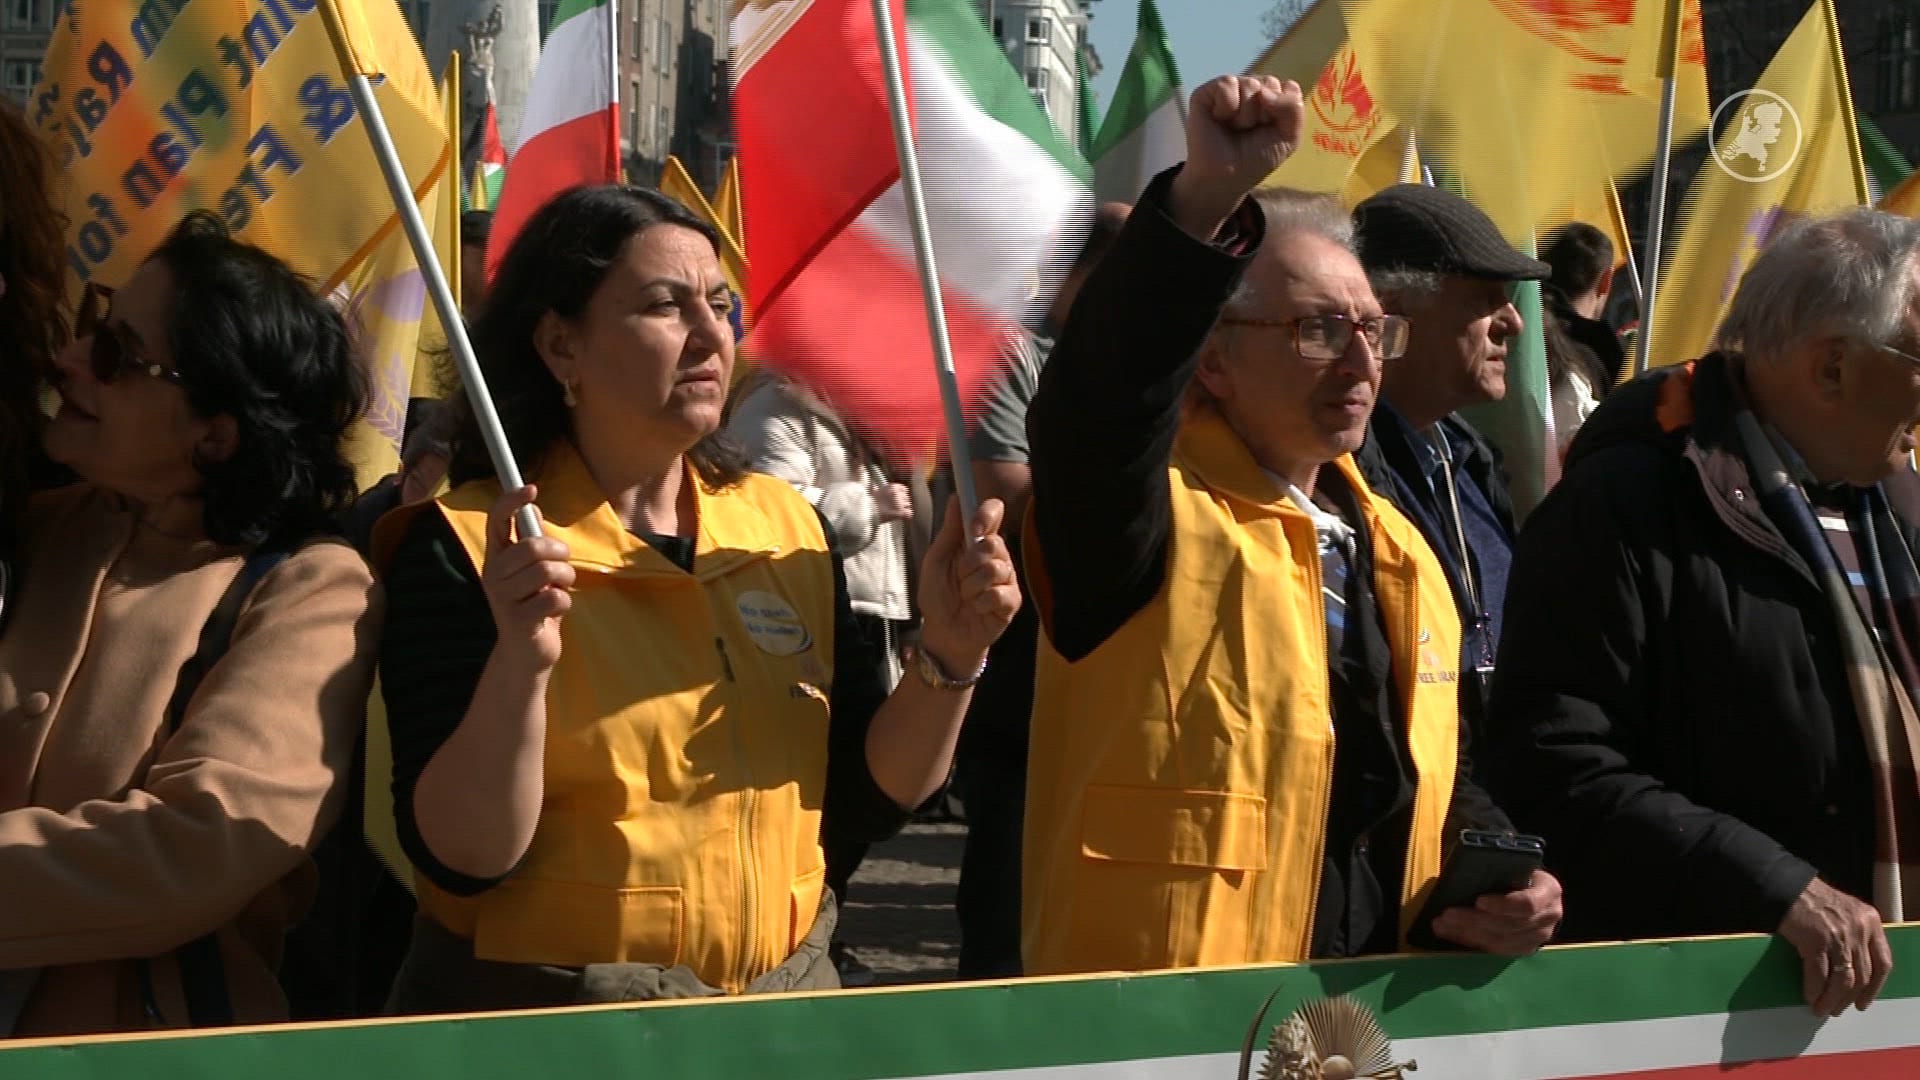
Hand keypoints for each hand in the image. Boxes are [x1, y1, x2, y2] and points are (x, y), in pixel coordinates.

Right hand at [480, 485, 575, 671]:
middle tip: (562, 568)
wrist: (526, 654)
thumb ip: (531, 543)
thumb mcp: (532, 573)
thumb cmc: (533, 607)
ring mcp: (503, 599)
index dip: (511, 501)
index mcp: (496, 558)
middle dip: (560, 554)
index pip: (496, 521)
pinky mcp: (518, 621)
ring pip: (548, 571)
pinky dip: (565, 603)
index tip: (531, 488)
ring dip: (566, 580)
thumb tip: (532, 509)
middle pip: (534, 546)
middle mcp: (493, 575)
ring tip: (559, 591)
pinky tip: (555, 612)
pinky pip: (555, 598)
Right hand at [873, 482, 913, 524]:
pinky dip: (907, 515)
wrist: (868, 512)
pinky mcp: (901, 512)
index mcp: (892, 487)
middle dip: (903, 502)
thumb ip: (875, 488)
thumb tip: (873, 484)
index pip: (904, 489)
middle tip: (896, 506)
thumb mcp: (872, 492)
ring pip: (908, 505)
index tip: (899, 497)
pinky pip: (909, 513)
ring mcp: (900, 503)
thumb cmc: (870, 502)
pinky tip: (903, 517)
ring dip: (904, 508)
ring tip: (897, 511)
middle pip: (907, 497)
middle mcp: (898, 494)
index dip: (902, 494)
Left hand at [915, 496, 1019, 675]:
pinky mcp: (1012, 601)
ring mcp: (1007, 579)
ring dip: (972, 587)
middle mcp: (997, 556)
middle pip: (994, 543)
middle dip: (969, 563)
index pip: (994, 514)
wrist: (943, 633)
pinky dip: (981, 604)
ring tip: (966, 597)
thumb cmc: (938, 597)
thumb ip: (949, 531)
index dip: (987, 514)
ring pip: (995, 570)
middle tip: (959, 578)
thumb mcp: (936, 561)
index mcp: (978, 542)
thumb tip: (955, 498)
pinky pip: (999, 594)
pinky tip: (978, 609)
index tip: (975, 527)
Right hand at [1168, 74, 1303, 238]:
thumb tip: (1263, 91)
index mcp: (1272, 98)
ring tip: (1234, 129)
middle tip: (1249, 132)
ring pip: (1250, 83)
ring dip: (1246, 114)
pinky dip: (1227, 105)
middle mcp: (1251, 89)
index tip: (1270, 131)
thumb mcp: (1289, 137)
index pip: (1289, 88)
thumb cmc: (1255, 159)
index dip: (1282, 112)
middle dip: (1264, 114)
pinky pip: (1227, 83)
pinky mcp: (1206, 93)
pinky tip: (1219, 119)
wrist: (1225, 178)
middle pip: (1270, 84)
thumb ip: (1292, 107)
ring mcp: (1229, 89)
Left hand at [1432, 870, 1564, 955]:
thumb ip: (1497, 868)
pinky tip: (1451, 933)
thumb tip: (1464, 866)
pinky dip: (1470, 942)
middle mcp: (1548, 917)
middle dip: (1475, 920)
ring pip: (1501, 942)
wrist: (1536, 891)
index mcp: (1549, 891)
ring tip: (1442, 924)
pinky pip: (1496, 950)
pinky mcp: (1524, 949)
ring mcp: (1538, 937)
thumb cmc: (1520, 872)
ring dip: (1467, 933)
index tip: (1478, 901)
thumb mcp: (1515, 864)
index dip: (1502, 905)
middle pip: (1510, 925)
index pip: (1528, 903)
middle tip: (1447, 914)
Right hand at [1778, 878, 1890, 1015]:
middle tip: (1837, 1009)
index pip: (1883, 963)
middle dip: (1848, 998)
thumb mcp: (1848, 913)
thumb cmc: (1814, 899)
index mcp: (1871, 922)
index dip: (1874, 987)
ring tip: (1822, 1008)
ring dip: (1832, 999)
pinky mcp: (1815, 941)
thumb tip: (1854, 970)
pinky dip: (1815, 990)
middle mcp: (1859, 929)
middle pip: (1862, 976)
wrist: (1788, 886)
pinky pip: (1819, 975)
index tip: (1864, 1001)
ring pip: (1843, 980)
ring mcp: (1838, 936)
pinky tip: (1810, 997)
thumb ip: (1857, 935)